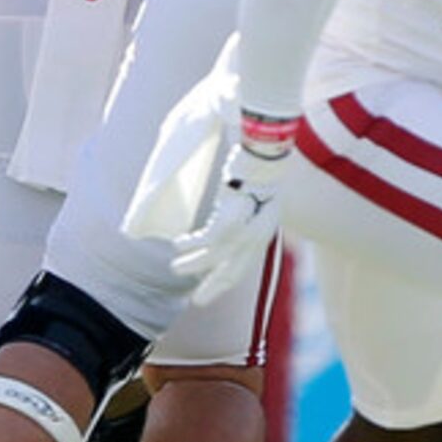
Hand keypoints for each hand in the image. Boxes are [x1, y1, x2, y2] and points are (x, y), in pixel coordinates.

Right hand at [170, 121, 293, 303]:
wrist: (266, 139)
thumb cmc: (256, 162)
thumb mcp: (247, 188)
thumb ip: (234, 203)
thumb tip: (220, 212)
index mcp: (265, 224)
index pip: (248, 260)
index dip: (229, 276)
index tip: (214, 288)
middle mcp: (262, 227)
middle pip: (238, 267)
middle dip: (216, 286)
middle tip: (198, 302)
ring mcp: (251, 220)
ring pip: (220, 254)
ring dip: (195, 264)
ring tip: (175, 268)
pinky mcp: (238, 210)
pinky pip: (212, 236)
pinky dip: (193, 244)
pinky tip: (177, 245)